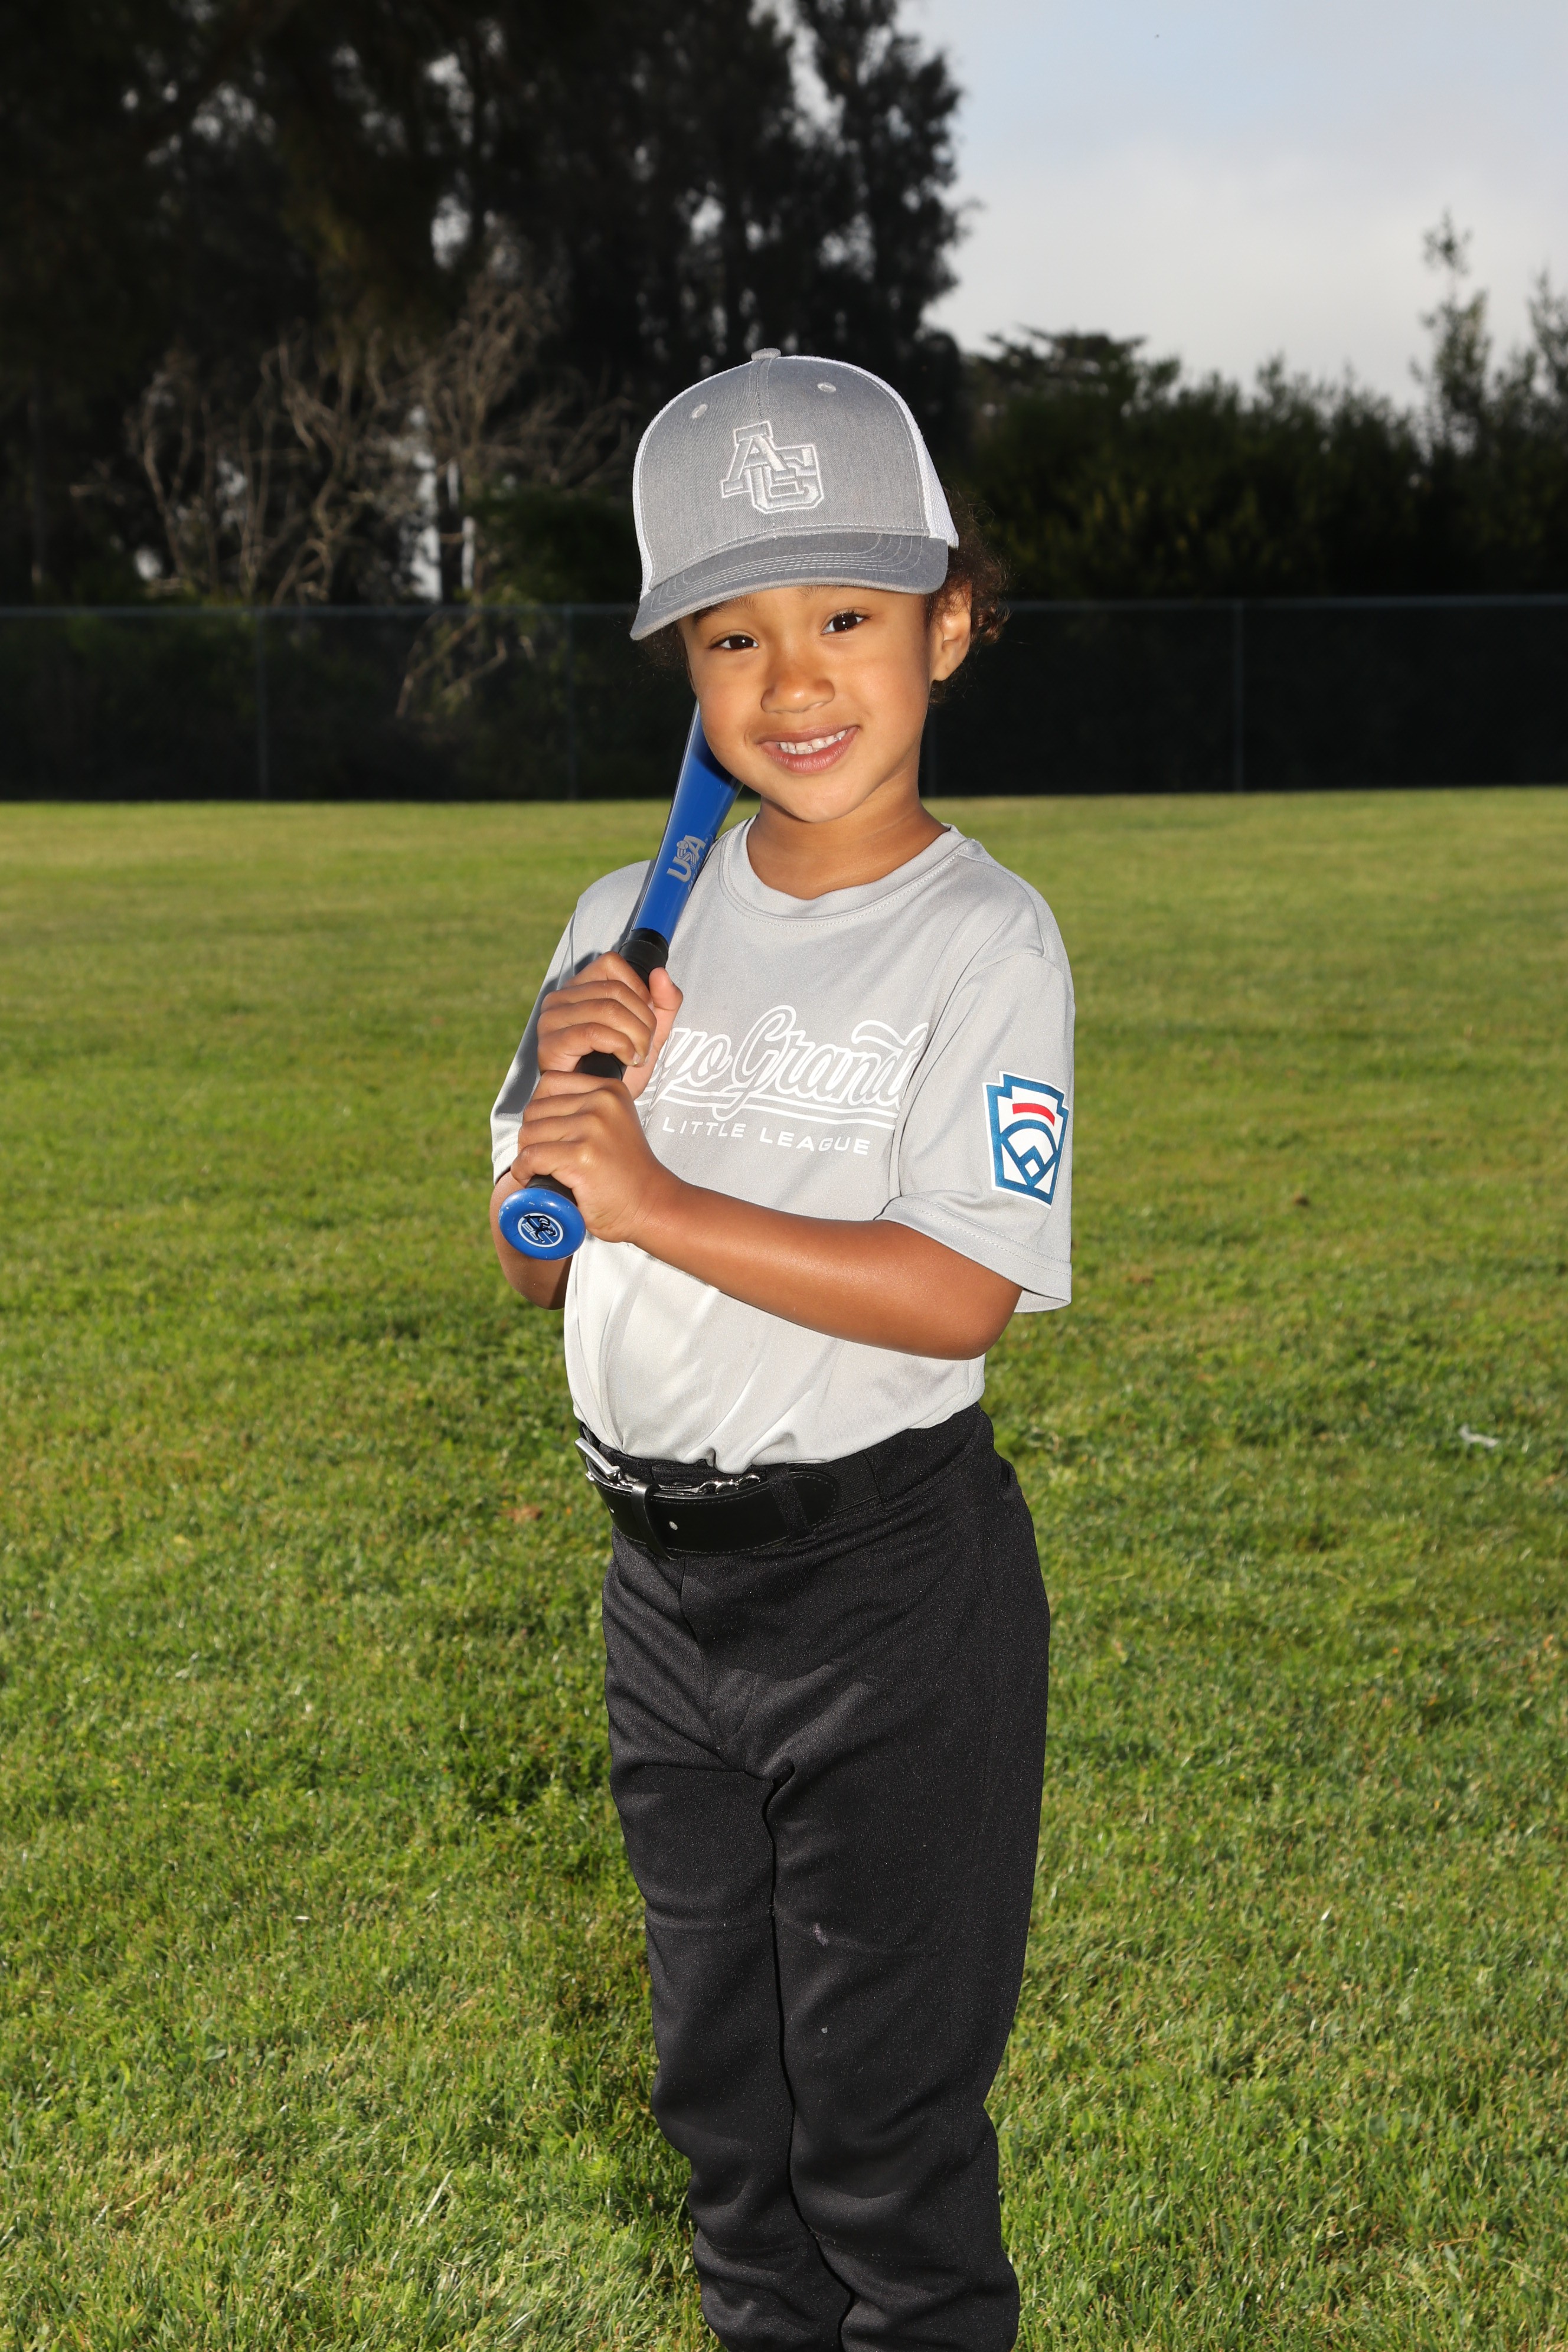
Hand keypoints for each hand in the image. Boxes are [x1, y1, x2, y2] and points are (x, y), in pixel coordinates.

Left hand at [510, 1069, 680, 1245]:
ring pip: (529, 1133)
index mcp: (609, 1090)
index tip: (547, 1135)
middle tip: (543, 1159)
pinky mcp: (582, 1156)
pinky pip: (531, 1157)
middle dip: (531, 1136)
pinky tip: (533, 1179)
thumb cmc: (624, 1173)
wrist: (650, 1206)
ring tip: (541, 1171)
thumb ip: (582, 1108)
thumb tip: (534, 1109)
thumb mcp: (611, 1125)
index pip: (550, 1081)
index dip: (539, 1111)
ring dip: (526, 1156)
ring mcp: (593, 1127)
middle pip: (535, 1109)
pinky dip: (523, 1171)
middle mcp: (602, 1102)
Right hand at [537, 956, 681, 1102]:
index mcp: (581, 986)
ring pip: (607, 1009)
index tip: (647, 1019)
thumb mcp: (651, 1031)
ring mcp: (551, 1019)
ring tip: (638, 1055)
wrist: (601, 1106)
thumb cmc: (619, 1067)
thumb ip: (664, 1001)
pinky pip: (593, 1032)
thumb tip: (660, 973)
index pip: (612, 963)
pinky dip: (620, 1045)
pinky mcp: (550, 1044)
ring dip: (635, 1035)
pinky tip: (627, 1060)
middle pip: (614, 990)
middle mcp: (560, 997)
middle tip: (646, 1045)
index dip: (639, 990)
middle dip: (643, 1020)